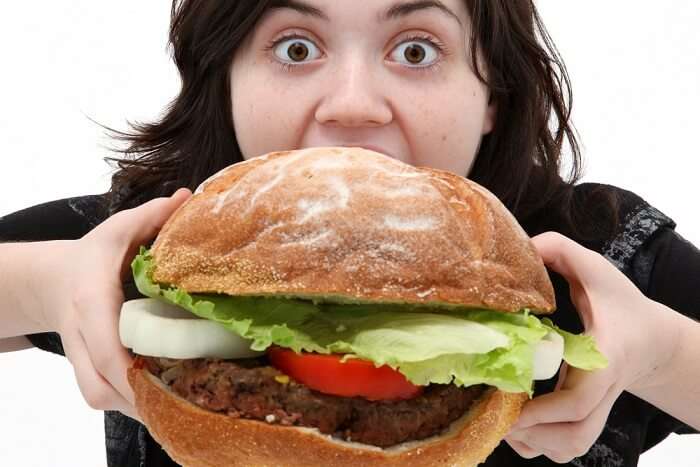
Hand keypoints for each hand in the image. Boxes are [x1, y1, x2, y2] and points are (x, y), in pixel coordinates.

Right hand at [39, 188, 191, 420]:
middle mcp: (81, 335)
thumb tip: (188, 198)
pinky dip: (132, 402)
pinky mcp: (87, 370)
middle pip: (98, 384)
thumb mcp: (119, 230)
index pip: (103, 343)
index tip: (161, 380)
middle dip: (139, 399)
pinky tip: (166, 397)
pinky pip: (104, 396)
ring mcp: (80, 357)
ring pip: (99, 396)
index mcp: (91, 301)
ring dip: (137, 405)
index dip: (128, 368)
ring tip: (184, 402)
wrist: (55, 281)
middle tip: (189, 398)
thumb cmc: (93, 256)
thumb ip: (152, 216)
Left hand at [504, 231, 680, 462]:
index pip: (580, 398)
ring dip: (532, 442)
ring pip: (569, 447)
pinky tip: (517, 425)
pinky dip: (538, 445)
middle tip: (495, 414)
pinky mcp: (588, 420)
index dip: (544, 410)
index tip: (511, 404)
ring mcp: (597, 410)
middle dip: (532, 433)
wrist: (650, 340)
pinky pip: (565, 448)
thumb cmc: (621, 305)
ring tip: (501, 418)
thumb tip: (523, 246)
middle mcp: (602, 392)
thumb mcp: (596, 270)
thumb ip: (561, 250)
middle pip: (574, 435)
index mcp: (604, 358)